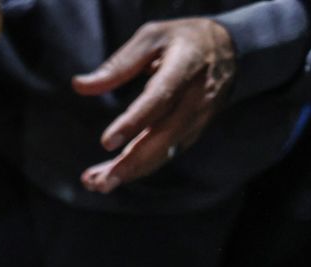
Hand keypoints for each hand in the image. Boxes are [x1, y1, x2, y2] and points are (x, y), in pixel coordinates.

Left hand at [73, 18, 235, 192]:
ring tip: (96, 184)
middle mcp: (195, 100)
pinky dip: (139, 168)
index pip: (159, 100)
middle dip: (131, 164)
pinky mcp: (192, 133)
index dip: (134, 123)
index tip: (106, 143)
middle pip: (163, 138)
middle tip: (99, 182)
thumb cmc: (182, 40)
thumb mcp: (152, 38)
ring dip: (131, 172)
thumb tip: (79, 85)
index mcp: (185, 69)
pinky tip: (112, 176)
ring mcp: (197, 120)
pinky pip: (166, 154)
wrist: (231, 50)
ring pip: (164, 153)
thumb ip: (118, 64)